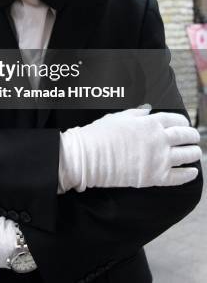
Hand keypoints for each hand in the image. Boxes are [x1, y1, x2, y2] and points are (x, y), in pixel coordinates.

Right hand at [58, 107, 200, 192]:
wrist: (90, 156)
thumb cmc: (101, 133)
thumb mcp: (119, 116)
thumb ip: (137, 113)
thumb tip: (148, 110)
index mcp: (150, 122)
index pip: (176, 119)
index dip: (183, 122)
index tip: (184, 124)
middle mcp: (159, 138)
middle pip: (185, 135)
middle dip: (192, 136)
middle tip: (194, 138)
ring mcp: (160, 158)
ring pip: (187, 155)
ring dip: (194, 153)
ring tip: (195, 153)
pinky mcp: (156, 177)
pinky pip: (180, 177)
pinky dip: (189, 174)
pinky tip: (193, 172)